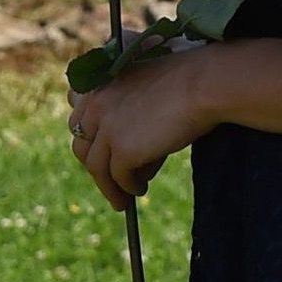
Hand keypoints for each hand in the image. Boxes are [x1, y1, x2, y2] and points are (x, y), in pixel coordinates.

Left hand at [66, 45, 217, 211]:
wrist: (203, 83)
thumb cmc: (184, 81)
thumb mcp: (143, 87)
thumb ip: (126, 110)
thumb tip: (125, 153)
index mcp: (97, 84)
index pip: (78, 119)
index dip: (89, 141)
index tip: (100, 154)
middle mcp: (95, 104)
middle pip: (82, 147)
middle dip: (95, 166)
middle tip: (109, 180)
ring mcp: (107, 127)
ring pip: (96, 168)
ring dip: (108, 187)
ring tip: (121, 200)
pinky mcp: (123, 149)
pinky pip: (119, 177)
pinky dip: (129, 187)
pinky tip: (140, 190)